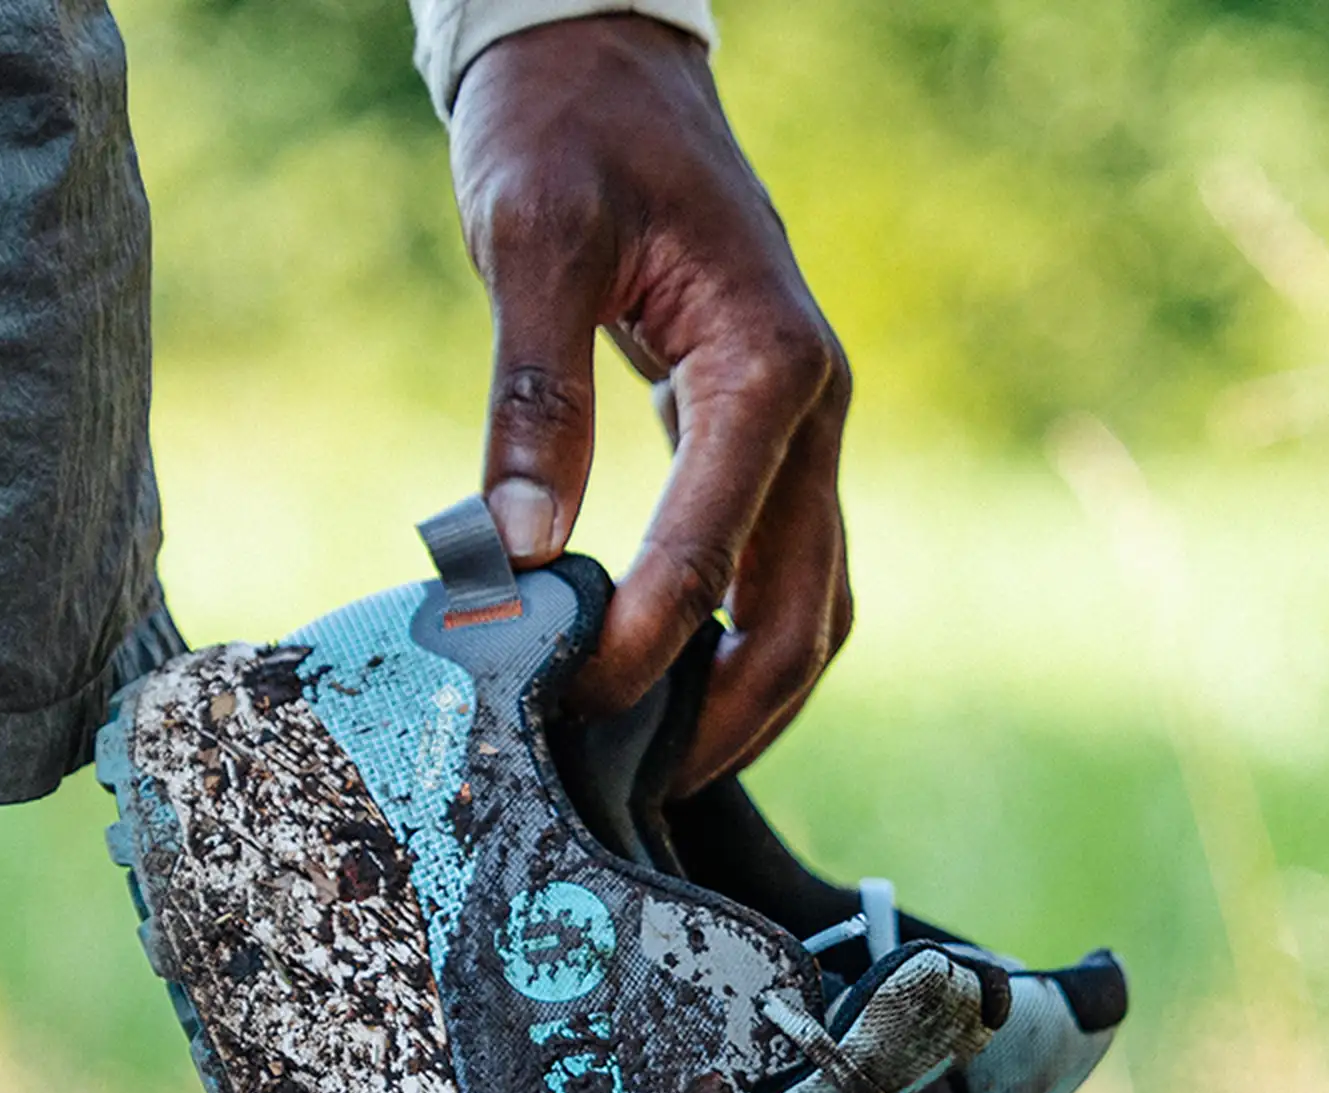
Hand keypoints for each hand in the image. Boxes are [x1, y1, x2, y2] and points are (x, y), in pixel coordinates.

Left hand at [451, 18, 848, 788]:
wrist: (605, 58)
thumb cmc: (568, 132)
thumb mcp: (532, 243)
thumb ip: (533, 398)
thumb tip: (514, 545)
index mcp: (769, 361)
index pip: (718, 543)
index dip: (652, 639)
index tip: (583, 706)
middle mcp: (814, 402)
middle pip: (802, 606)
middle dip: (732, 709)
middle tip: (644, 783)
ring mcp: (804, 421)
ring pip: (811, 597)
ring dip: (752, 692)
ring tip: (668, 763)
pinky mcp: (770, 427)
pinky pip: (783, 559)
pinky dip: (742, 632)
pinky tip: (675, 678)